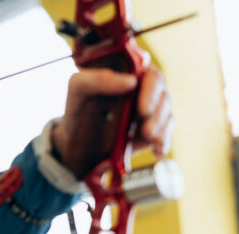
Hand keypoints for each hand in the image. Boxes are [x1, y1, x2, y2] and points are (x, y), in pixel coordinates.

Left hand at [53, 66, 173, 177]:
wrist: (76, 138)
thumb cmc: (78, 105)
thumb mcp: (78, 87)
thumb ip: (97, 78)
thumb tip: (130, 81)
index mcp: (130, 73)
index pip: (150, 73)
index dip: (151, 87)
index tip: (141, 103)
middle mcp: (144, 89)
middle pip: (162, 93)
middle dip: (157, 109)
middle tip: (145, 123)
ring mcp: (150, 109)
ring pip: (167, 113)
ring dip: (160, 126)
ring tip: (148, 136)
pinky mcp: (152, 129)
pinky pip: (166, 133)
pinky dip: (164, 142)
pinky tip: (157, 150)